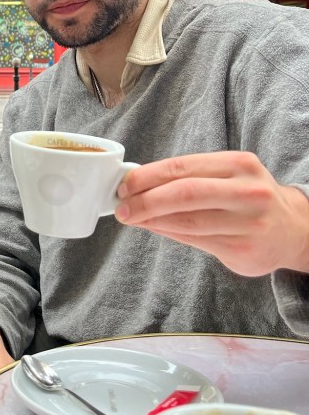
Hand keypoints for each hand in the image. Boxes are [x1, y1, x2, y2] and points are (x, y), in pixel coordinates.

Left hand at [115, 151, 308, 276]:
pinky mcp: (242, 249)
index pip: (183, 167)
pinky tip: (153, 228)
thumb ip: (190, 178)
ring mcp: (248, 222)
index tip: (124, 184)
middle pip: (185, 193)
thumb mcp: (229, 177)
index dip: (148, 176)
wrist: (293, 230)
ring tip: (132, 218)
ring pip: (188, 220)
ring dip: (152, 219)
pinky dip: (168, 233)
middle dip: (146, 200)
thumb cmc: (248, 199)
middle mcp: (247, 191)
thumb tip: (140, 185)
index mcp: (239, 165)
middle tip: (122, 207)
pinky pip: (195, 240)